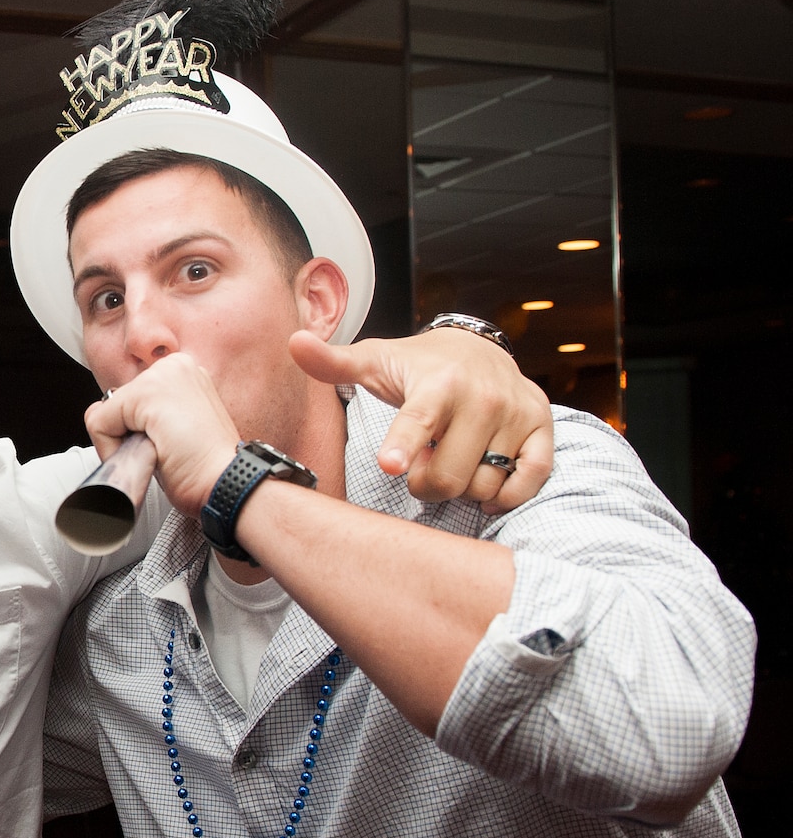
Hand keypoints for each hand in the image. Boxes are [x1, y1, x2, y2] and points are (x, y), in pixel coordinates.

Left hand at [85, 353, 240, 515]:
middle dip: (128, 436)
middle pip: (116, 404)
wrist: (227, 483)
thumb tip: (98, 413)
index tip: (167, 444)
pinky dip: (111, 449)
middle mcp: (174, 366)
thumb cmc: (207, 468)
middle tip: (165, 451)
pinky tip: (149, 454)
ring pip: (105, 414)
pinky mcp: (147, 393)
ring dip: (123, 444)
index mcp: (183, 373)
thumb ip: (141, 417)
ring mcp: (161, 375)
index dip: (136, 432)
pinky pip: (99, 424)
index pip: (130, 400)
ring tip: (161, 453)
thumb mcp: (170, 432)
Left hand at [289, 328, 551, 512]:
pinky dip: (506, 494)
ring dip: (462, 486)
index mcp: (437, 383)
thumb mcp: (375, 362)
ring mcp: (517, 414)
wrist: (478, 349)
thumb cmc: (417, 366)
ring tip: (453, 457)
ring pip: (484, 485)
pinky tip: (486, 484)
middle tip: (422, 465)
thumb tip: (295, 343)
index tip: (390, 465)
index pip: (418, 420)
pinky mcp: (543, 429)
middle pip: (448, 476)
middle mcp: (483, 397)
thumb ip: (334, 362)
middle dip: (427, 485)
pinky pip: (528, 482)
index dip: (404, 445)